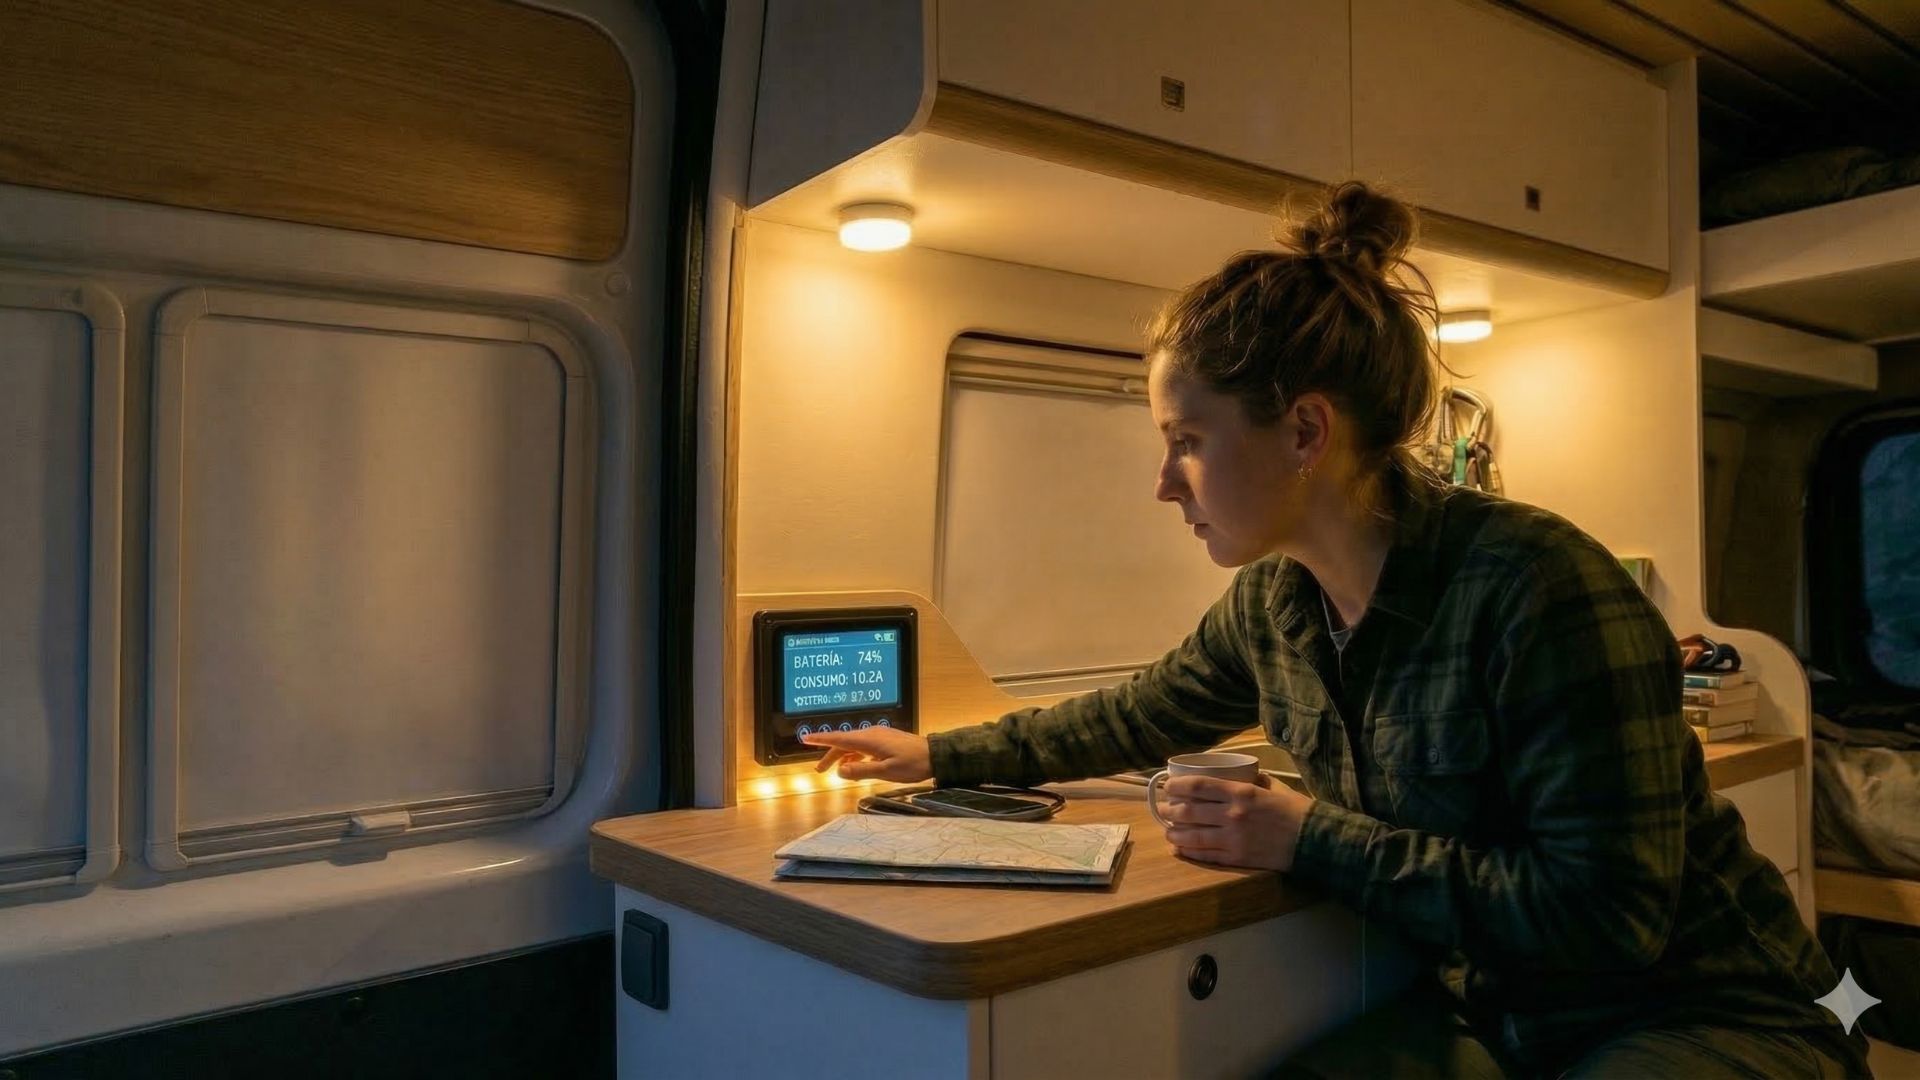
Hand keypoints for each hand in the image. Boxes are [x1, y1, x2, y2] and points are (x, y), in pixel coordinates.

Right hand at [800, 728, 932, 782]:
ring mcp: (879, 736)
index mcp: (869, 740)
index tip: (805, 738)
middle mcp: (871, 734)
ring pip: (854, 745)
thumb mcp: (886, 771)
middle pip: (844, 743)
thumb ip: (861, 771)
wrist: (934, 756)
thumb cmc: (912, 764)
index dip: (821, 739)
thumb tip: (839, 771)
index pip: (839, 738)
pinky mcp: (885, 741)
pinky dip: (855, 756)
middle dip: (829, 754)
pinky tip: (855, 766)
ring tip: (836, 771)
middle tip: (818, 771)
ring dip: (843, 757)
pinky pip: (864, 747)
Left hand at [1160, 774, 1312, 871]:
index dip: (1177, 786)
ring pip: (1192, 835)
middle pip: (1189, 811)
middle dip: (1170, 809)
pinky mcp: (1237, 858)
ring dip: (1174, 832)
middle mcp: (1232, 814)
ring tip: (1167, 830)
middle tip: (1161, 808)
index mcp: (1241, 792)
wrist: (1313, 841)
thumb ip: (1254, 780)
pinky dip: (1188, 851)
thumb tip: (1239, 774)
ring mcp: (1233, 838)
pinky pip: (1205, 854)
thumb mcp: (1274, 787)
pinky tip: (1179, 848)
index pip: (1198, 786)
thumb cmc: (1296, 811)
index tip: (1168, 786)